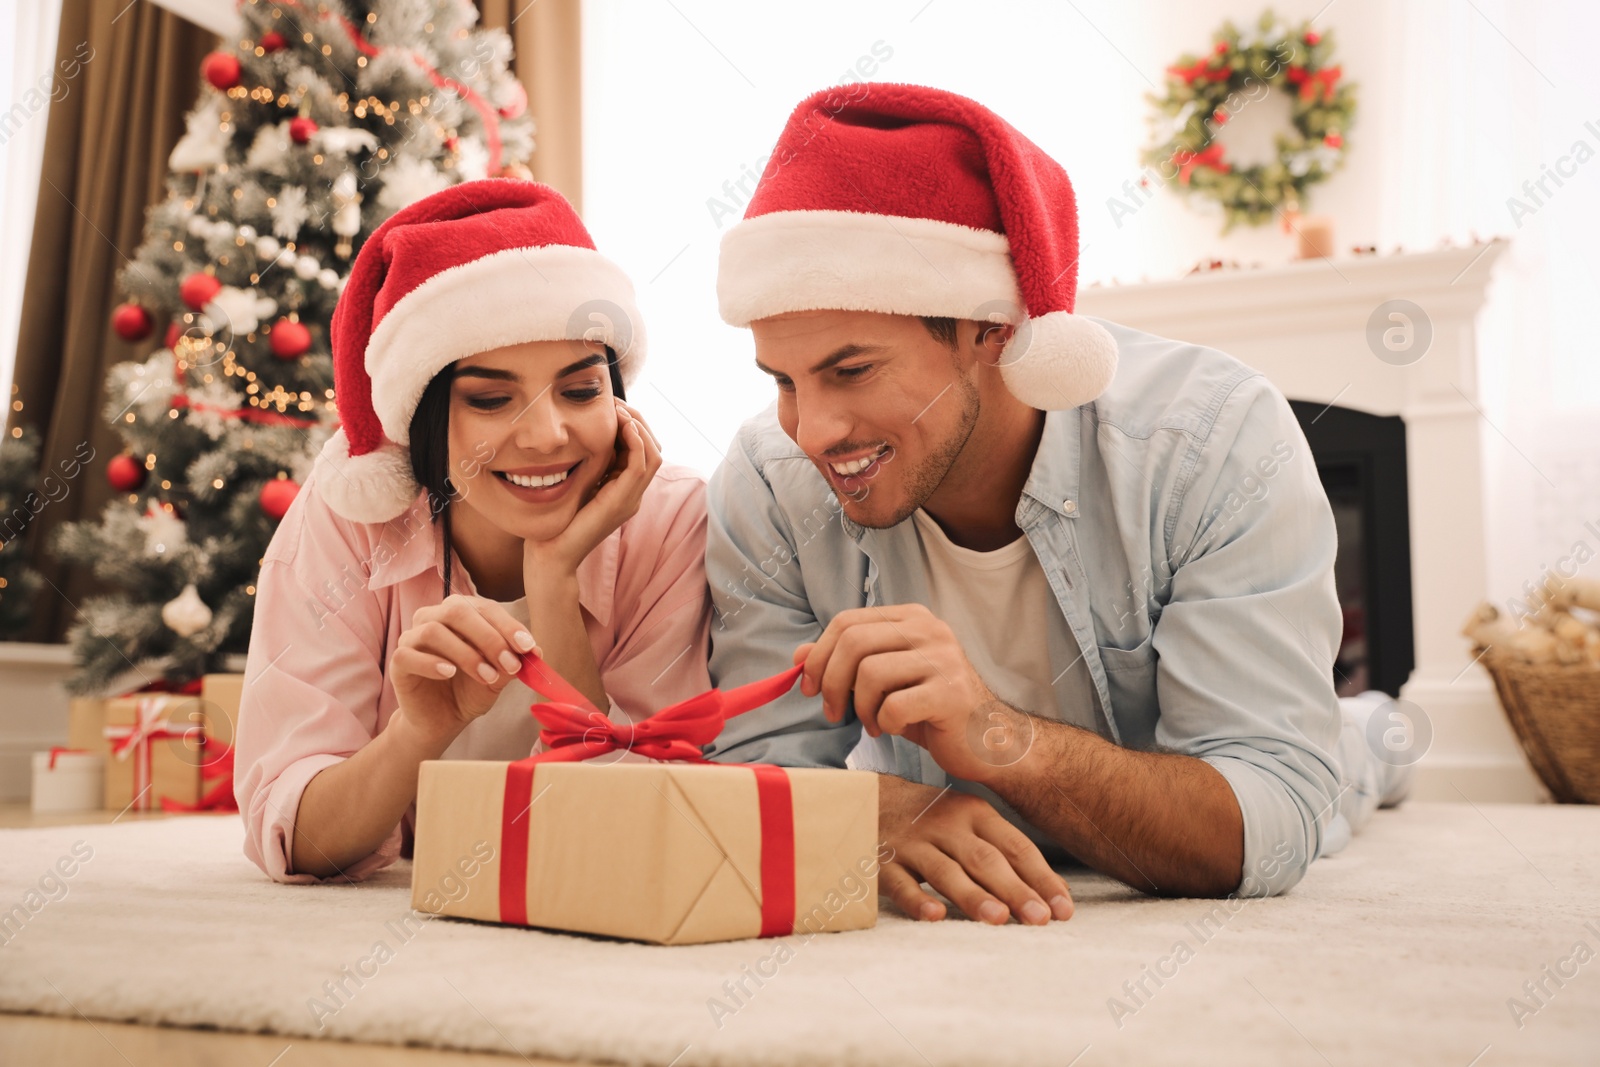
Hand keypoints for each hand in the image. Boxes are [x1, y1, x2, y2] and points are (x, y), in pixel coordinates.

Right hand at [390, 594, 540, 743]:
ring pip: (434, 631)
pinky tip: (449, 673)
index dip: (508, 625)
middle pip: (457, 611)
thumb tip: (535, 651)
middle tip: (510, 664)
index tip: (528, 647)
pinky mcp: (399, 661)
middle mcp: (433, 618)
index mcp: (460, 614)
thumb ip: (513, 662)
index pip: (484, 607)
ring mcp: (412, 638)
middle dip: (489, 637)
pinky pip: (408, 654)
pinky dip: (432, 663)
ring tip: (486, 676)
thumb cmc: (469, 690)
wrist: (442, 720)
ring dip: (466, 654)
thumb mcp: (498, 676)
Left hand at [522, 398, 662, 577]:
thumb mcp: (576, 481)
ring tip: (619, 411)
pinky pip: (641, 466)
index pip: (642, 448)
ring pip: (653, 453)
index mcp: (623, 488)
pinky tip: (623, 426)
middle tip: (616, 402)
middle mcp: (633, 493)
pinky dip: (636, 442)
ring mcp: (630, 499)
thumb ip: (587, 462)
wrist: (551, 553)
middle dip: (638, 419)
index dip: (631, 422)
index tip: (611, 404)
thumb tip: (586, 430)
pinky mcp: (622, 502)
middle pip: (653, 447)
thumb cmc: (557, 520)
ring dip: (639, 426)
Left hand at [797, 603, 1027, 783]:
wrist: (986, 741)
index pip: (847, 621)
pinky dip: (884, 723)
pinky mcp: (951, 693)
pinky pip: (894, 705)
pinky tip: (894, 729)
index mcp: (911, 618)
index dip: (818, 654)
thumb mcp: (883, 682)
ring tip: (872, 723)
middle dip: (831, 682)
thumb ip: (845, 664)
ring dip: (861, 707)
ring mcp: (943, 659)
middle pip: (853, 642)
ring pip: (870, 673)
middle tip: (834, 713)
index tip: (810, 686)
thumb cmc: (930, 709)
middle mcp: (929, 629)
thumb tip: (798, 656)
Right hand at [878, 776, 1073, 924]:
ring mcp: (913, 842)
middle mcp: (947, 825)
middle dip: (1015, 889)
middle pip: (985, 859)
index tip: (1063, 909)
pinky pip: (901, 882)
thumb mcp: (968, 821)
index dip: (1041, 877)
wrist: (864, 798)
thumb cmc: (930, 820)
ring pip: (946, 871)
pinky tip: (934, 916)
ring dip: (972, 895)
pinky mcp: (883, 861)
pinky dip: (916, 899)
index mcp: (975, 813)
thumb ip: (1006, 852)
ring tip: (997, 919)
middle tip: (1040, 918)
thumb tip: (1056, 894)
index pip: (1015, 847)